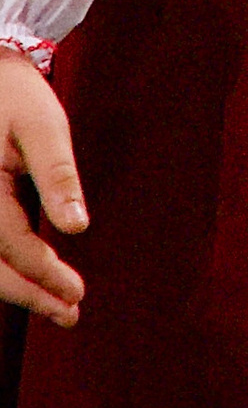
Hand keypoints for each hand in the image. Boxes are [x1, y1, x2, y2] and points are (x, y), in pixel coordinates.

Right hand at [0, 49, 85, 325]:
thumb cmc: (13, 93)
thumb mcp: (43, 125)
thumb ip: (58, 176)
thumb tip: (79, 226)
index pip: (13, 246)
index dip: (45, 274)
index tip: (78, 294)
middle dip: (29, 294)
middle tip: (70, 314)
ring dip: (13, 289)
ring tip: (56, 309)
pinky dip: (0, 267)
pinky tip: (26, 280)